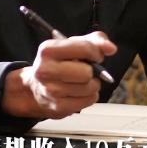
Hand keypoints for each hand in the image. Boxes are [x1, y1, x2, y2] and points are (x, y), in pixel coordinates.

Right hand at [2, 31, 116, 118]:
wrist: (36, 88)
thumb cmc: (59, 63)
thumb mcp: (73, 45)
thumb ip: (95, 41)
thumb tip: (111, 48)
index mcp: (48, 50)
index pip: (84, 48)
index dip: (96, 52)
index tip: (94, 56)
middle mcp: (46, 70)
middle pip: (87, 72)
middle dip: (92, 71)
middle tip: (85, 71)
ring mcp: (51, 90)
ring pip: (89, 87)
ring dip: (92, 84)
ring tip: (81, 82)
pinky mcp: (58, 107)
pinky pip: (89, 100)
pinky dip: (89, 96)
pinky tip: (79, 92)